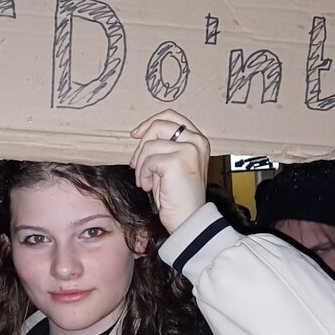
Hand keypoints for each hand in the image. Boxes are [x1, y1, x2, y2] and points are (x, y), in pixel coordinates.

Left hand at [130, 109, 208, 233]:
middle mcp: (197, 141)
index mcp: (198, 139)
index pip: (171, 116)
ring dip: (141, 165)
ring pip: (149, 145)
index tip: (136, 134)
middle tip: (136, 165)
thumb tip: (140, 134)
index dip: (150, 122)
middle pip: (158, 125)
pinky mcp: (177, 160)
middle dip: (141, 146)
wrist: (187, 218)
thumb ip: (163, 146)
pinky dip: (142, 175)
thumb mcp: (171, 163)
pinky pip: (148, 160)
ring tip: (146, 181)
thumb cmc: (178, 195)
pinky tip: (148, 186)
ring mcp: (189, 149)